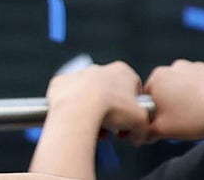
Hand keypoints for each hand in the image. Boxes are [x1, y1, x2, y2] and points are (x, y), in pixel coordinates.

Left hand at [30, 62, 146, 178]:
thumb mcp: (141, 121)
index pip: (134, 90)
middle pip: (111, 94)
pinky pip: (69, 98)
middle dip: (113, 112)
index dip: (135, 108)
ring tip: (96, 128)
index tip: (131, 122)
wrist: (78, 108)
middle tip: (113, 128)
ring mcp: (78, 74)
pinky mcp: (60, 83)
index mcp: (122, 71)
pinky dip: (74, 109)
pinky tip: (79, 121)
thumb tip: (137, 135)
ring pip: (90, 97)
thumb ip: (144, 127)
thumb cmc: (111, 109)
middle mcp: (99, 69)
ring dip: (94, 112)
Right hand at [142, 60, 203, 142]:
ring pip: (189, 83)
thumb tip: (142, 133)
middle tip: (182, 119)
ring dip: (191, 95)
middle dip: (173, 100)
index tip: (163, 120)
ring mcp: (198, 66)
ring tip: (200, 113)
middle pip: (169, 86)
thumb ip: (147, 130)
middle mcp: (176, 67)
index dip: (155, 109)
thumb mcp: (163, 130)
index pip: (148, 93)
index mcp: (159, 77)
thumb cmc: (195, 118)